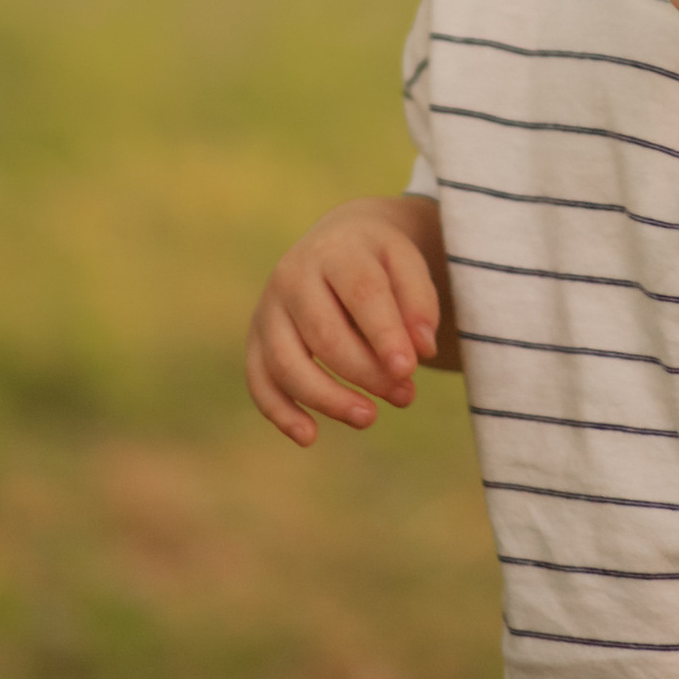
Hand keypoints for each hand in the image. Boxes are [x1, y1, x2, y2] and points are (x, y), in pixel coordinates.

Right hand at [245, 193, 449, 445]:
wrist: (338, 242)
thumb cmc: (379, 261)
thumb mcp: (406, 263)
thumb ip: (419, 301)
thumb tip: (421, 350)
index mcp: (337, 250)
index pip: (362, 293)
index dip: (385, 335)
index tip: (409, 370)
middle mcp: (293, 276)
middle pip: (324, 334)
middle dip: (366, 372)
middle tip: (406, 396)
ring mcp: (268, 309)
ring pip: (287, 363)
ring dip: (327, 399)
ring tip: (369, 418)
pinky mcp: (256, 339)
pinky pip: (259, 380)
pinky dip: (280, 412)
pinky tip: (310, 436)